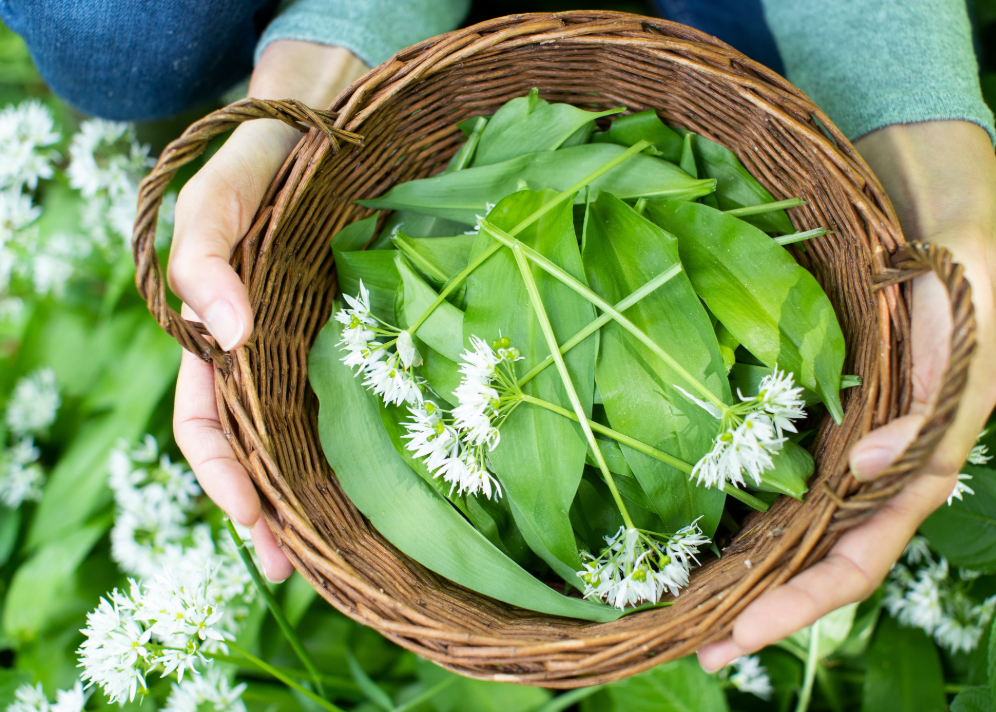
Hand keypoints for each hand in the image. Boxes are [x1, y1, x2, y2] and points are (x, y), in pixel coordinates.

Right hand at [170, 41, 367, 581]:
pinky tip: (391, 484)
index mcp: (217, 336)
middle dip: (272, 513)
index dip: (221, 477)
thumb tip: (226, 333)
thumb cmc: (266, 160)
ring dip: (319, 498)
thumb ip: (204, 255)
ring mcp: (318, 350)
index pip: (204, 424)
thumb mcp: (220, 196)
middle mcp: (267, 354)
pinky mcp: (367, 338)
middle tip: (301, 569)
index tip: (257, 522)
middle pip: (258, 450)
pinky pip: (361, 404)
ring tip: (344, 553)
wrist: (337, 122)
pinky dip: (365, 449)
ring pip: (309, 439)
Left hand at [698, 120, 995, 669]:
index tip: (743, 632)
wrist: (924, 222)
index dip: (806, 601)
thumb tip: (870, 473)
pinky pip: (784, 484)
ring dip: (752, 578)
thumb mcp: (957, 333)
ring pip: (800, 533)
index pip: (862, 557)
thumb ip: (930, 406)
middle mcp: (879, 474)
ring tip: (693, 615)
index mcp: (921, 467)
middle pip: (823, 564)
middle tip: (703, 648)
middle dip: (769, 612)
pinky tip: (708, 540)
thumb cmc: (949, 278)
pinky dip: (750, 520)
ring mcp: (847, 452)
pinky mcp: (820, 423)